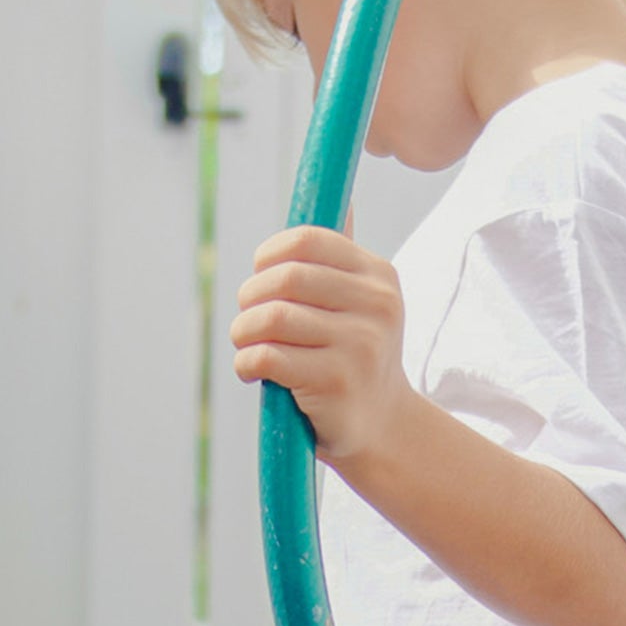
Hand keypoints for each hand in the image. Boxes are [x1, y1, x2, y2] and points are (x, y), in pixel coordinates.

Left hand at [231, 223, 412, 464]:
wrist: (382, 426)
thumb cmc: (354, 359)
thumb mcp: (361, 304)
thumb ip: (341, 260)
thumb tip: (342, 199)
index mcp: (379, 276)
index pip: (308, 240)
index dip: (269, 256)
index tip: (261, 279)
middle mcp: (377, 305)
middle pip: (285, 279)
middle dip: (251, 298)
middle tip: (248, 320)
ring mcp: (360, 344)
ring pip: (272, 318)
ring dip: (244, 333)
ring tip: (247, 346)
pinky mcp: (337, 381)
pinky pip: (267, 356)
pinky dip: (247, 363)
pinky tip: (253, 372)